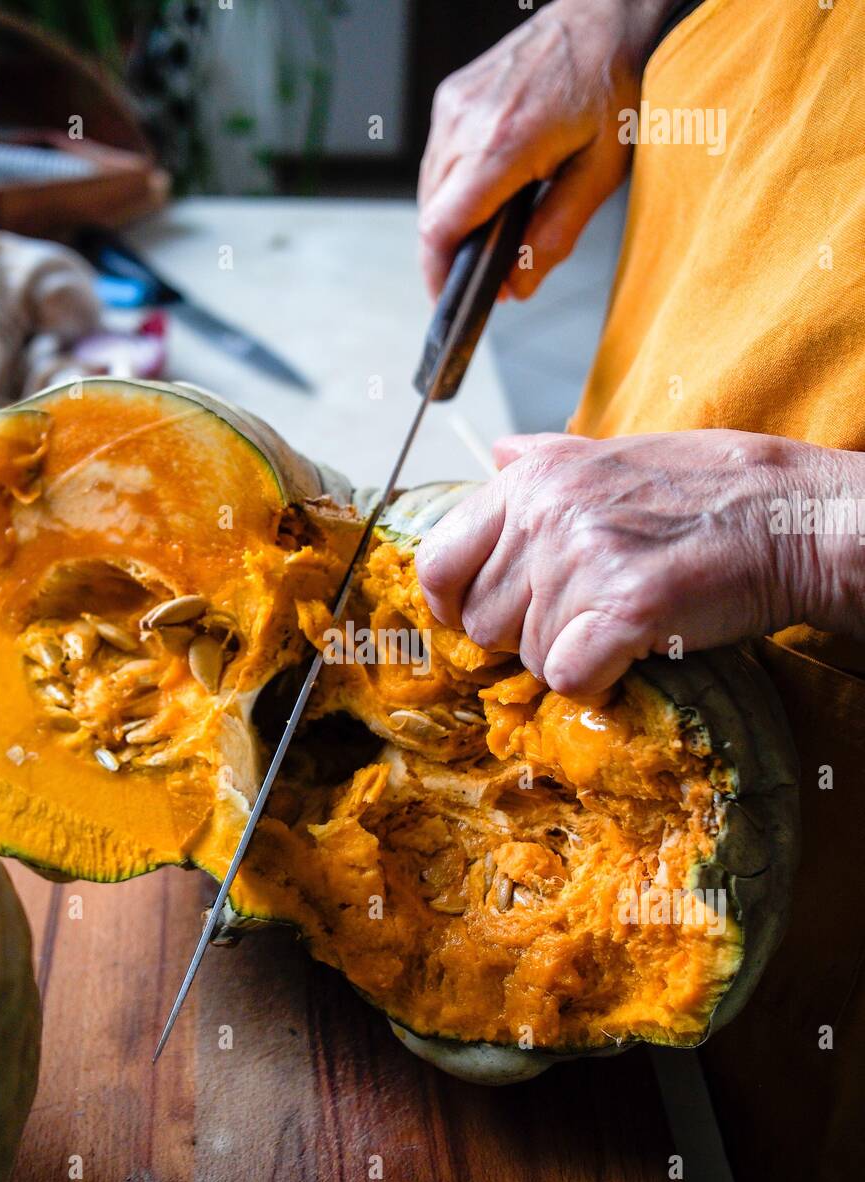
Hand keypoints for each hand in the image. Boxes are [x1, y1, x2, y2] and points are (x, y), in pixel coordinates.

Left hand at [415, 429, 864, 697]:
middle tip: (583, 618)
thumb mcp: (616, 452)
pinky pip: (569, 678)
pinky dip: (599, 681)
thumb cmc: (709, 488)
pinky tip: (633, 652)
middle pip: (484, 623)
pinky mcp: (625, 609)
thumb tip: (494, 452)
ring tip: (622, 623)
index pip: (438, 561)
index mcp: (531, 481)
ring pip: (530, 656)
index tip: (470, 618)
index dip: (449, 604)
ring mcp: (583, 562)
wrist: (791, 517)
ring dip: (571, 656)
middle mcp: (546, 517)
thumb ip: (545, 458)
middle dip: (527, 634)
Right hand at [417, 0, 670, 298]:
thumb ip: (556, 234)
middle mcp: (466, 121)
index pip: (441, 227)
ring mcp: (453, 105)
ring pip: (430, 189)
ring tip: (491, 232)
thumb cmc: (614, 88)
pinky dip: (454, 187)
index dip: (437, 275)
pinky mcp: (452, 96)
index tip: (447, 301)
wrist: (606, 16)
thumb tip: (517, 287)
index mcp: (502, 143)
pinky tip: (487, 191)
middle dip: (451, 253)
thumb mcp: (601, 173)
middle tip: (486, 273)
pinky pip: (438, 159)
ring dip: (452, 220)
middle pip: (432, 213)